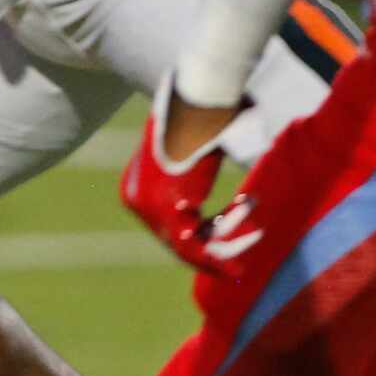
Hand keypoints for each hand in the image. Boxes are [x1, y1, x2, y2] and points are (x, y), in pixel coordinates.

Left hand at [121, 74, 246, 273]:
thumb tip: (201, 188)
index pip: (162, 223)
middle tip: (233, 266)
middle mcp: (135, 199)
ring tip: (240, 269)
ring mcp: (149, 207)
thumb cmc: (198, 119)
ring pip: (186, 247)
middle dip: (206, 251)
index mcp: (136, 185)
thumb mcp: (187, 152)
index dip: (194, 238)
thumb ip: (191, 177)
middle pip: (172, 238)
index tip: (218, 242)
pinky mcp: (169, 211)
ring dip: (219, 255)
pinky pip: (195, 246)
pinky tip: (236, 267)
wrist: (196, 106)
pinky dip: (218, 257)